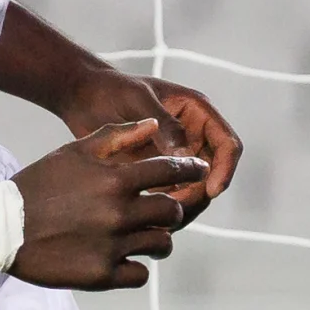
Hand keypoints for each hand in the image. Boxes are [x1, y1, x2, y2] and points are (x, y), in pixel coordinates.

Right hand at [8, 118, 204, 289]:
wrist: (0, 226)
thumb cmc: (38, 184)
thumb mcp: (74, 152)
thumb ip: (116, 137)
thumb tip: (152, 127)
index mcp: (115, 180)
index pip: (171, 172)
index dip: (190, 171)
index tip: (198, 173)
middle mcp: (118, 213)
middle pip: (173, 212)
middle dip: (173, 210)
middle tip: (163, 211)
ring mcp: (112, 246)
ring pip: (161, 244)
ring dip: (158, 239)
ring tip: (146, 237)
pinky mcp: (101, 275)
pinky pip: (140, 274)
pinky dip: (137, 268)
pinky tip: (126, 260)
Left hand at [58, 70, 240, 217]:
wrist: (81, 99)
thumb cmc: (109, 89)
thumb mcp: (137, 100)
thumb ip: (164, 124)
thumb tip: (184, 154)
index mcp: (196, 113)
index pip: (227, 144)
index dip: (225, 169)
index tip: (210, 190)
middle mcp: (192, 136)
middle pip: (213, 175)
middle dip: (200, 195)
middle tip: (175, 210)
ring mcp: (175, 157)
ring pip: (194, 191)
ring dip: (183, 207)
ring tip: (158, 219)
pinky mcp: (157, 173)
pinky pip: (171, 197)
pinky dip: (164, 211)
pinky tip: (145, 220)